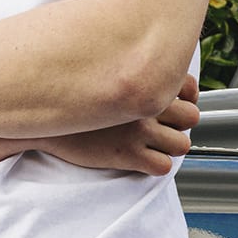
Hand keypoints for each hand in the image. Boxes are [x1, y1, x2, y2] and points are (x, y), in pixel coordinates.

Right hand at [38, 74, 199, 175]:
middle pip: (191, 117)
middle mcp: (144, 103)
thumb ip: (130, 71)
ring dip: (171, 147)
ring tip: (155, 145)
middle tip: (164, 127)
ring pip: (182, 144)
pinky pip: (162, 166)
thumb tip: (151, 72)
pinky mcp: (128, 154)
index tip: (178, 103)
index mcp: (141, 79)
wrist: (46, 121)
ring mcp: (138, 130)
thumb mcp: (102, 72)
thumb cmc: (73, 96)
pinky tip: (143, 160)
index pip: (188, 86)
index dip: (187, 97)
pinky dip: (157, 165)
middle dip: (182, 124)